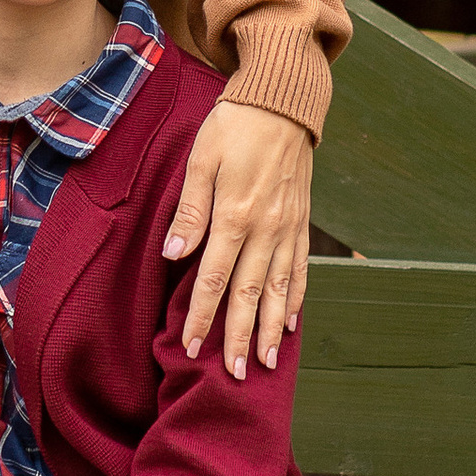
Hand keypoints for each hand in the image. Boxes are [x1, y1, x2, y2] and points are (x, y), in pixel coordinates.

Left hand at [165, 103, 311, 379]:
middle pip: (250, 294)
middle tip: (235, 375)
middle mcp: (267, 228)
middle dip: (241, 337)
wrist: (283, 100)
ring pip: (280, 289)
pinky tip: (292, 322)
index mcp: (236, 215)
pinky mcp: (301, 221)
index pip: (214, 279)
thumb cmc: (234, 126)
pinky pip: (301, 269)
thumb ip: (190, 211)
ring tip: (267, 362)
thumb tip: (174, 256)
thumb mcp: (202, 159)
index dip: (201, 316)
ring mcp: (289, 227)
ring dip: (273, 329)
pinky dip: (296, 299)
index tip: (190, 347)